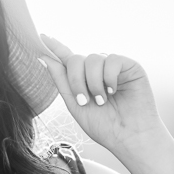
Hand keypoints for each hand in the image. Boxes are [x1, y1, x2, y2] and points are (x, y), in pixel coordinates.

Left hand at [38, 33, 166, 154]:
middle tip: (85, 101)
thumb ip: (61, 81)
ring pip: (93, 58)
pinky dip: (109, 77)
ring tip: (102, 100)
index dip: (55, 47)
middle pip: (76, 59)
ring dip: (93, 82)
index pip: (67, 59)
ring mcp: (113, 67)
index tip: (42, 36)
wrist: (129, 138)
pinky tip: (113, 90)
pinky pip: (112, 60)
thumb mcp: (75, 104)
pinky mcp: (130, 66)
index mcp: (83, 79)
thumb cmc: (104, 126)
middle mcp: (97, 71)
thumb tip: (43, 58)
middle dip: (76, 80)